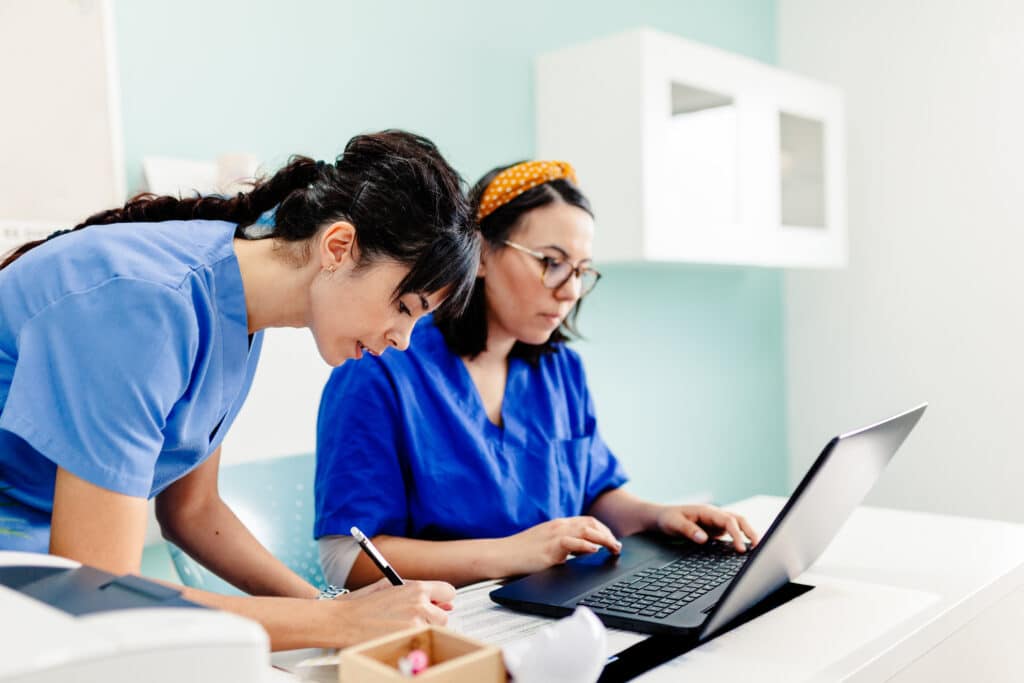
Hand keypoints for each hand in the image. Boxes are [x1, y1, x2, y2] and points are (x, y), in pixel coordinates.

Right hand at [330, 578, 455, 643]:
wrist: (344, 619)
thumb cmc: (364, 603)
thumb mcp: (391, 586)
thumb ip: (419, 592)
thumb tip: (444, 602)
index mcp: (417, 588)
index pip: (449, 591)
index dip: (442, 599)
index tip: (436, 604)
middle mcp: (419, 604)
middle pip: (443, 616)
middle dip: (431, 618)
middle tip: (411, 619)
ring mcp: (415, 624)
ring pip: (433, 630)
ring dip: (422, 630)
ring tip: (400, 626)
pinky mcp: (407, 639)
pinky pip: (420, 641)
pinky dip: (412, 640)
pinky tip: (396, 635)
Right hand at [501, 516, 621, 575]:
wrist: (502, 555)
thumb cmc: (522, 553)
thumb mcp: (547, 545)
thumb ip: (566, 545)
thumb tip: (586, 550)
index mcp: (558, 525)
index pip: (588, 521)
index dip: (604, 530)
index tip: (612, 541)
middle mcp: (558, 526)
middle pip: (591, 524)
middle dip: (608, 534)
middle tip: (617, 547)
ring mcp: (554, 535)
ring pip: (586, 530)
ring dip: (604, 539)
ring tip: (614, 548)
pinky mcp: (549, 547)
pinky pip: (571, 542)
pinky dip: (586, 545)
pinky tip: (595, 550)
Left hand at [655, 504, 759, 551]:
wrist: (662, 517)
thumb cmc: (668, 519)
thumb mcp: (674, 524)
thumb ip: (689, 530)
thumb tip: (703, 539)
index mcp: (707, 512)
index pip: (728, 521)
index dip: (736, 534)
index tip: (741, 548)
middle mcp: (715, 515)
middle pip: (739, 520)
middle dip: (751, 532)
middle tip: (759, 547)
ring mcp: (717, 522)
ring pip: (739, 525)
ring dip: (749, 535)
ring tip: (758, 549)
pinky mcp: (716, 530)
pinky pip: (732, 533)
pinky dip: (741, 539)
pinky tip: (746, 550)